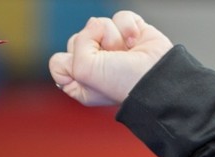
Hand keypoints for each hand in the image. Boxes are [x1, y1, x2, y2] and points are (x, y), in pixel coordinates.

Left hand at [50, 10, 173, 106]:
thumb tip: (96, 24)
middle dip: (93, 47)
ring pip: (97, 24)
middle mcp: (93, 63)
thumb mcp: (83, 70)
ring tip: (125, 53)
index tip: (86, 74)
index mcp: (77, 81)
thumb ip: (77, 43)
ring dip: (112, 38)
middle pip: (76, 39)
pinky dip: (128, 27)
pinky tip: (135, 41)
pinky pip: (120, 16)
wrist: (156, 77)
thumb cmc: (120, 81)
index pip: (58, 61)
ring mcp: (111, 46)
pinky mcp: (129, 32)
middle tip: (109, 61)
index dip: (70, 63)